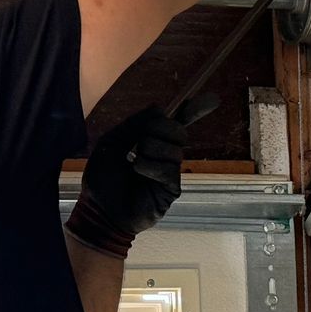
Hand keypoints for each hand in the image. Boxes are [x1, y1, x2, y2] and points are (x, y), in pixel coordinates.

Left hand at [66, 96, 218, 257]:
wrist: (99, 212)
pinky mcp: (172, 190)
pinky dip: (150, 166)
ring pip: (175, 148)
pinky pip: (169, 168)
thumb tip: (159, 107)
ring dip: (150, 150)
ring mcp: (170, 173)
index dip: (192, 111)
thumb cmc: (102, 181)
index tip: (211, 99)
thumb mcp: (111, 143)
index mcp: (151, 143)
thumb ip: (133, 124)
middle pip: (179, 131)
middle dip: (159, 129)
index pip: (176, 124)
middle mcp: (164, 156)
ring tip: (134, 163)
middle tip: (140, 142)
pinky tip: (138, 173)